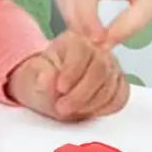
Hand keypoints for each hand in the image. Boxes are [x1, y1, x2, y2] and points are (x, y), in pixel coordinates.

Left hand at [7, 31, 128, 120]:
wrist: (49, 90)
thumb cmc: (41, 80)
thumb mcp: (31, 78)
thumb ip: (38, 77)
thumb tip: (46, 78)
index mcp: (73, 39)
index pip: (81, 50)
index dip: (72, 71)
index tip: (60, 89)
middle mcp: (96, 48)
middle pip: (100, 67)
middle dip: (81, 93)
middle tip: (63, 108)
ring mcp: (110, 65)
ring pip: (111, 84)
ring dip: (91, 104)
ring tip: (71, 112)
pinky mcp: (118, 82)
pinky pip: (121, 95)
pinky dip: (107, 107)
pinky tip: (90, 112)